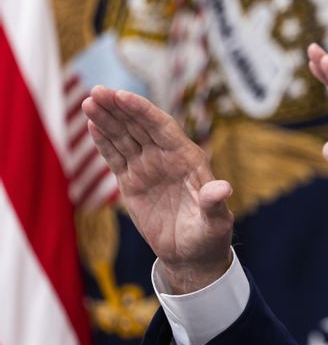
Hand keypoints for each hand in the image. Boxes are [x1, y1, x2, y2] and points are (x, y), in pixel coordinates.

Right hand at [82, 86, 232, 293]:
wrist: (192, 254)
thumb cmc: (209, 236)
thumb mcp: (215, 221)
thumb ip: (214, 203)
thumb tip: (222, 189)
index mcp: (189, 159)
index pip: (162, 127)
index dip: (142, 111)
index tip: (122, 96)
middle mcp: (167, 158)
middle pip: (140, 126)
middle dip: (120, 108)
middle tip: (96, 91)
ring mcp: (149, 168)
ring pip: (125, 137)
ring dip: (107, 119)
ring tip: (88, 101)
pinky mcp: (133, 181)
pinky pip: (116, 156)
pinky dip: (104, 141)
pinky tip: (92, 124)